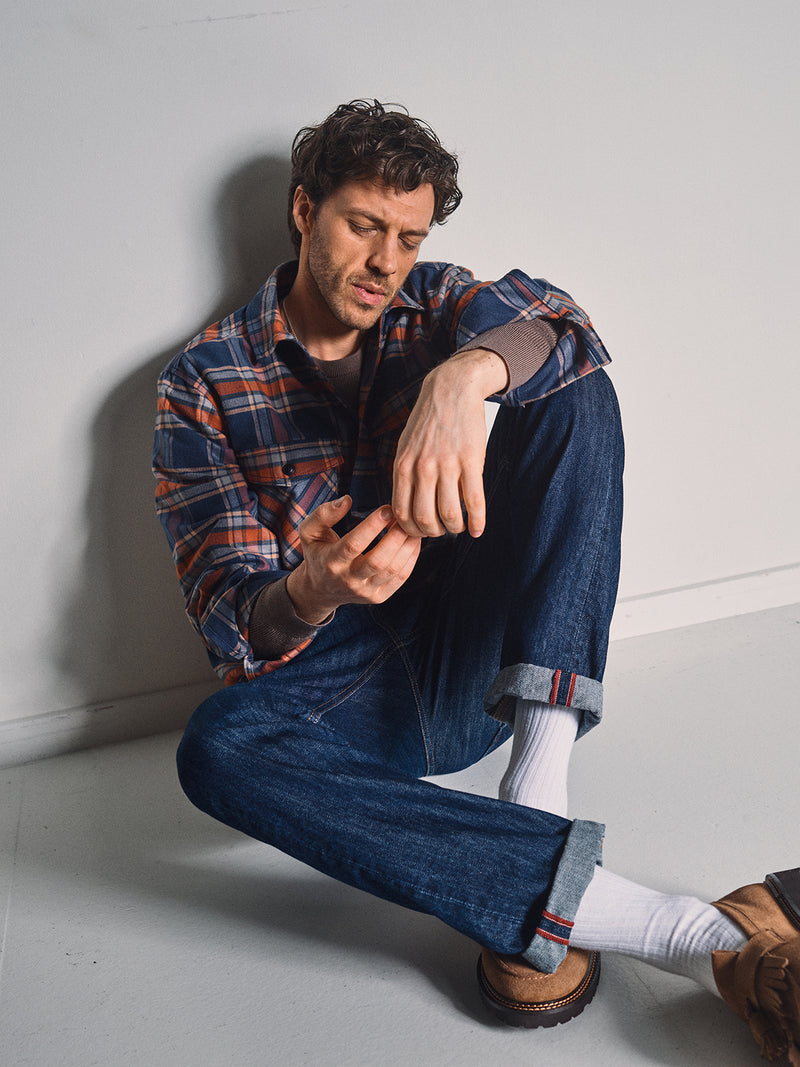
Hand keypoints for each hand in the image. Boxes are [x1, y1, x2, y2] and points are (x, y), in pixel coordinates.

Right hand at [286, 496, 421, 623]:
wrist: (320, 590)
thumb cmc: (318, 553)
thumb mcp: (308, 532)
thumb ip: (323, 514)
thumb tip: (347, 500)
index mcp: (330, 562)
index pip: (354, 544)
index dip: (372, 526)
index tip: (387, 509)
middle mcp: (348, 580)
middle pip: (378, 560)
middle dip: (396, 536)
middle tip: (404, 517)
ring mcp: (365, 591)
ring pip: (393, 569)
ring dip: (408, 545)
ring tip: (411, 526)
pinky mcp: (378, 597)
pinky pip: (400, 578)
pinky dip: (411, 558)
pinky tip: (413, 541)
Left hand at [392, 348, 507, 537]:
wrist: (452, 388)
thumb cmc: (429, 420)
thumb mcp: (406, 446)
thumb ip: (406, 475)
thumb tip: (409, 507)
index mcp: (403, 465)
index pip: (401, 512)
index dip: (411, 530)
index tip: (421, 531)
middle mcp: (422, 468)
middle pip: (424, 519)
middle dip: (433, 532)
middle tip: (441, 530)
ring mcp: (447, 465)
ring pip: (449, 514)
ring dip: (454, 528)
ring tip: (458, 527)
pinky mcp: (471, 461)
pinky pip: (474, 501)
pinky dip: (476, 522)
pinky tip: (477, 530)